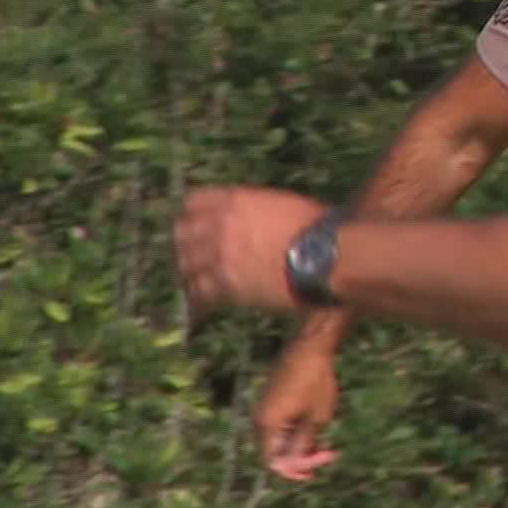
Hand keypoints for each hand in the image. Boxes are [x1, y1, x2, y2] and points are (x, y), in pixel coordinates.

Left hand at [174, 185, 327, 318]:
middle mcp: (219, 225)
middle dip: (185, 244)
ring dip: (190, 273)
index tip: (196, 225)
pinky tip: (202, 307)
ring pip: (185, 264)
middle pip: (181, 233)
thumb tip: (255, 220)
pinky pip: (198, 293)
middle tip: (193, 257)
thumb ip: (257, 210)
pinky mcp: (224, 285)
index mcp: (234, 200)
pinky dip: (198, 300)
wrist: (325, 256)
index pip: (192, 203)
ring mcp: (218, 255)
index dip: (192, 215)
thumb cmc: (317, 227)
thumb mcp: (283, 205)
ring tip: (197, 283)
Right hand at [255, 342, 341, 480]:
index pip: (273, 462)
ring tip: (327, 443)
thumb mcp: (316, 418)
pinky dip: (299, 431)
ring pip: (281, 438)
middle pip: (277, 451)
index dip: (294, 471)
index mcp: (266, 425)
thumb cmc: (316, 381)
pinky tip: (319, 429)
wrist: (311, 346)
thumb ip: (304, 444)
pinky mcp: (274, 400)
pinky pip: (283, 424)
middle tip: (329, 454)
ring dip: (302, 445)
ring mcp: (266, 408)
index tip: (317, 469)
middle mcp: (260, 418)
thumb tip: (295, 465)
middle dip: (302, 457)